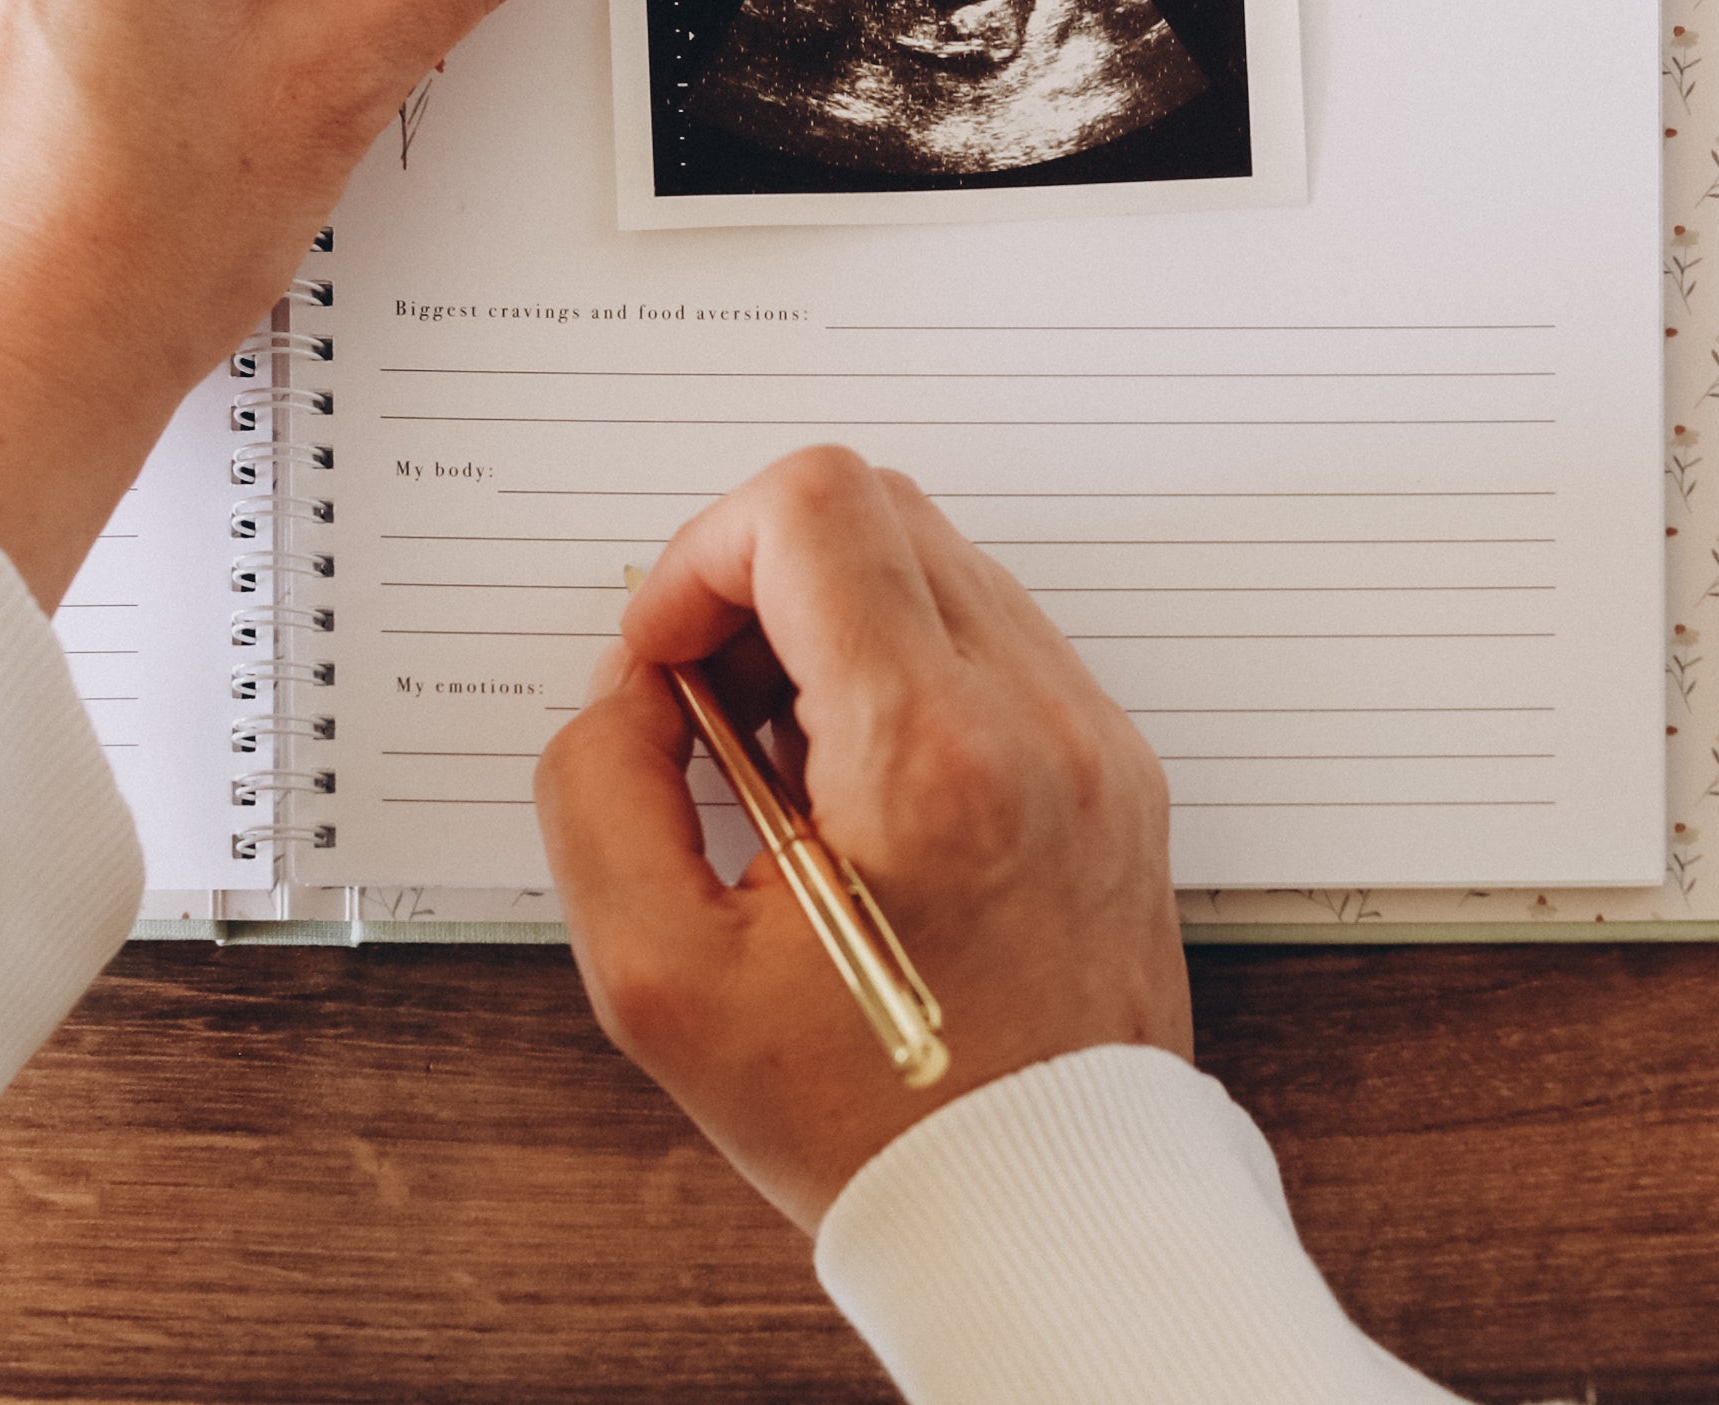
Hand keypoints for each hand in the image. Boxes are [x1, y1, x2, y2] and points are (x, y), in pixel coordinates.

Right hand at [537, 447, 1191, 1229]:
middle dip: (760, 583)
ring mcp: (1092, 733)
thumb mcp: (662, 984)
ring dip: (835, 625)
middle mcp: (1036, 718)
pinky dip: (908, 672)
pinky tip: (863, 793)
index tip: (667, 662)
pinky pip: (996, 638)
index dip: (701, 559)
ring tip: (787, 772)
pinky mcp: (1116, 763)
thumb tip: (626, 696)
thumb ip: (602, 797)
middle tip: (713, 716)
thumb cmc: (874, 1123)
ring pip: (939, 561)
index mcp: (929, 757)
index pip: (813, 510)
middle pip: (876, 509)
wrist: (1049, 1210)